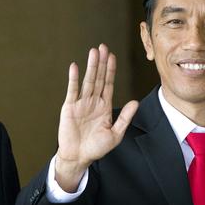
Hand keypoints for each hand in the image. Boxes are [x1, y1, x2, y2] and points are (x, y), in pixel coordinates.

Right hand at [55, 44, 138, 191]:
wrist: (78, 157)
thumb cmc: (96, 148)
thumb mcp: (115, 134)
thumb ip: (124, 118)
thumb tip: (135, 102)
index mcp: (104, 106)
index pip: (108, 84)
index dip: (110, 70)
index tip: (112, 56)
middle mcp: (93, 102)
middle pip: (98, 78)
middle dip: (101, 63)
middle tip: (103, 47)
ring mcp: (81, 103)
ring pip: (87, 81)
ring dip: (90, 66)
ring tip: (93, 52)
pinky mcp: (69, 107)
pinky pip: (72, 90)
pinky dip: (73, 79)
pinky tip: (75, 67)